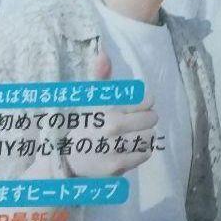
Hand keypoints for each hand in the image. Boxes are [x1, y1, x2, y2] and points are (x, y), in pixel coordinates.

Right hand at [64, 48, 156, 177]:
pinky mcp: (117, 167)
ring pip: (150, 137)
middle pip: (151, 119)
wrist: (68, 159)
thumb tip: (103, 53)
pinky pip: (145, 154)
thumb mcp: (93, 98)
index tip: (139, 106)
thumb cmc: (86, 124)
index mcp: (107, 108)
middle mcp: (111, 128)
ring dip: (146, 134)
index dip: (145, 103)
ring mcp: (115, 149)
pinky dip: (142, 150)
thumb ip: (102, 76)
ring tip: (134, 134)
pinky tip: (131, 147)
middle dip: (147, 119)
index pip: (145, 102)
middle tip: (137, 121)